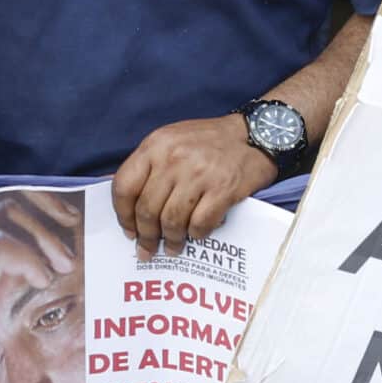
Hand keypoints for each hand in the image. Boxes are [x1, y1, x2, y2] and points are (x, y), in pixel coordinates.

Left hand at [112, 114, 272, 257]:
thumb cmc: (212, 141)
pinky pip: (200, 223)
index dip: (123, 215)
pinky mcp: (223, 189)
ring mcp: (199, 174)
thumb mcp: (172, 140)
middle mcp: (174, 158)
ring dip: (171, 240)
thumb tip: (128, 202)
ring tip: (173, 247)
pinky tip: (198, 234)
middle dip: (146, 236)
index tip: (129, 230)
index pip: (124, 187)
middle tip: (148, 250)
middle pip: (147, 209)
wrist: (258, 133)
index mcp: (156, 145)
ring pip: (171, 220)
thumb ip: (150, 165)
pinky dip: (197, 234)